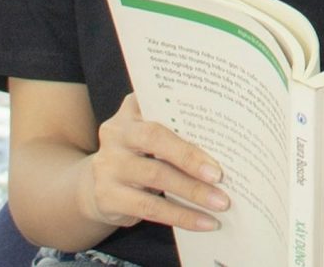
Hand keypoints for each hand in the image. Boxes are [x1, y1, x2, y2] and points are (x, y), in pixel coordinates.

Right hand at [78, 93, 229, 233]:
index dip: (189, 112)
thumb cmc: (141, 153)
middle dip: (191, 156)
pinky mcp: (107, 196)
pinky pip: (150, 208)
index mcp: (132, 108)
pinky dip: (181, 216)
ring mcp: (108, 164)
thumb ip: (178, 128)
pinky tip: (204, 222)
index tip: (220, 121)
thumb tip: (226, 141)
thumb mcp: (152, 134)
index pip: (163, 102)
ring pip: (157, 176)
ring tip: (221, 202)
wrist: (97, 185)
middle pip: (157, 139)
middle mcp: (116, 132)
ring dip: (193, 191)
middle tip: (221, 174)